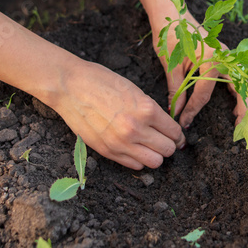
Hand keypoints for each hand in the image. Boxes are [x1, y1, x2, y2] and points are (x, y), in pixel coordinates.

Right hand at [48, 59, 185, 169]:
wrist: (70, 86)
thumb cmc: (101, 82)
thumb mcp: (134, 90)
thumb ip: (151, 110)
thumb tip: (166, 126)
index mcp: (147, 109)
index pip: (175, 132)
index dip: (177, 134)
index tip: (175, 134)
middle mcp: (136, 129)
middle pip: (168, 149)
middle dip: (169, 144)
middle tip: (163, 139)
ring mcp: (121, 143)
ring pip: (155, 162)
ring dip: (155, 155)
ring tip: (149, 146)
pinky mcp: (107, 151)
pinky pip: (134, 165)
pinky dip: (138, 159)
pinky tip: (134, 148)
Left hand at [153, 11, 247, 128]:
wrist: (172, 12)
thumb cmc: (170, 35)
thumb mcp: (171, 65)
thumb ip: (176, 90)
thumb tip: (176, 112)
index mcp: (211, 60)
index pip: (203, 94)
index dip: (192, 111)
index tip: (183, 122)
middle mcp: (225, 57)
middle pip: (239, 88)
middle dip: (241, 110)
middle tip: (238, 129)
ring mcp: (227, 55)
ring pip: (243, 81)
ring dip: (244, 100)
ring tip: (240, 118)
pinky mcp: (224, 54)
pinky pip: (236, 74)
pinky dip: (239, 88)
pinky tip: (235, 100)